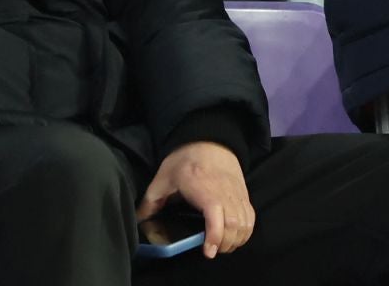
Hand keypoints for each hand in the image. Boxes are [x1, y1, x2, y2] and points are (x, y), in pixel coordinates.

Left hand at [136, 142, 253, 258]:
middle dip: (225, 244)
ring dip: (236, 240)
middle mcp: (224, 191)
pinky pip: (251, 217)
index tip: (208, 251)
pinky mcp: (244, 193)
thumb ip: (151, 201)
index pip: (215, 213)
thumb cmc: (185, 159)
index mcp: (201, 187)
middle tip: (211, 250)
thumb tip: (138, 222)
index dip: (215, 235)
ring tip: (221, 246)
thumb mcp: (163, 177)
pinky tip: (234, 237)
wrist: (209, 138)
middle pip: (234, 224)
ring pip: (245, 222)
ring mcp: (236, 192)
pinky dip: (245, 232)